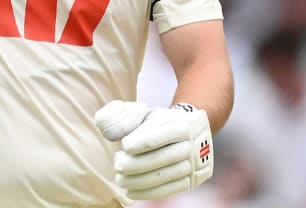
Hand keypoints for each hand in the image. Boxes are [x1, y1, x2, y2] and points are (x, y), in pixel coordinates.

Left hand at [94, 100, 213, 199]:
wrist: (189, 133)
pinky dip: (148, 192)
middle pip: (163, 157)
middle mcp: (195, 144)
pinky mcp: (193, 181)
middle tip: (117, 165)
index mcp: (184, 122)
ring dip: (139, 180)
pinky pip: (169, 189)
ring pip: (165, 175)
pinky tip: (130, 191)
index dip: (143, 141)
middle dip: (136, 164)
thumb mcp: (145, 112)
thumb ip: (124, 117)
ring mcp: (196, 164)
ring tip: (120, 179)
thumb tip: (109, 133)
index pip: (163, 134)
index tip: (125, 146)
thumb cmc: (159, 122)